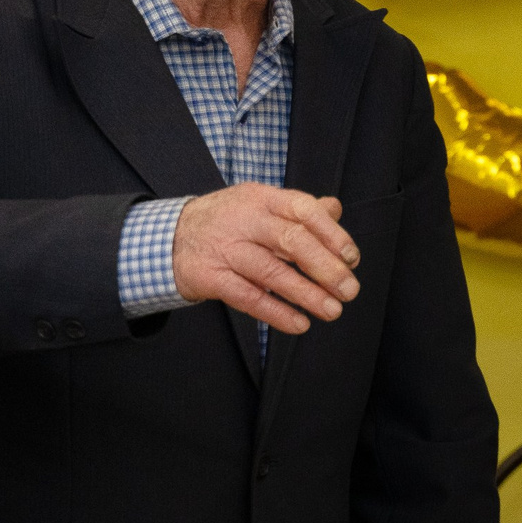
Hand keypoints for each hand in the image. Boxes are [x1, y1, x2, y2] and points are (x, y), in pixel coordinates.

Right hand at [170, 185, 360, 335]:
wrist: (169, 239)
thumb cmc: (227, 223)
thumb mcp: (259, 206)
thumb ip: (297, 210)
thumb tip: (335, 209)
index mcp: (261, 198)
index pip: (302, 209)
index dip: (331, 233)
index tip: (352, 257)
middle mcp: (243, 219)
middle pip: (290, 240)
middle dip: (325, 267)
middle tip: (350, 290)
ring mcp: (225, 248)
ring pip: (271, 271)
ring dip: (306, 294)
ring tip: (332, 310)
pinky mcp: (210, 277)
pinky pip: (248, 297)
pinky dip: (276, 313)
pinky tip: (299, 324)